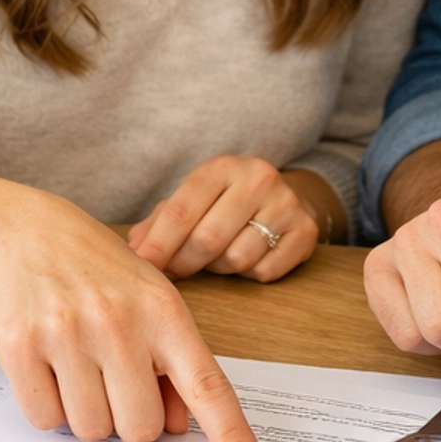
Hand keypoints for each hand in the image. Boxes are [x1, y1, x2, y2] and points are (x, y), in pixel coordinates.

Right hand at [0, 190, 264, 441]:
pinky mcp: (19, 346)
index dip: (229, 433)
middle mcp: (118, 322)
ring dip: (89, 414)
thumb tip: (179, 428)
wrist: (34, 234)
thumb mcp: (153, 305)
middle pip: (141, 428)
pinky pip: (45, 419)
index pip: (206, 385)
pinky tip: (51, 367)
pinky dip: (50, 407)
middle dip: (131, 417)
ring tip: (82, 368)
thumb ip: (173, 366)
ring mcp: (66, 333)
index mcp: (164, 313)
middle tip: (117, 381)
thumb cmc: (105, 278)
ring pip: (92, 430)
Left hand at [128, 156, 320, 281]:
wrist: (283, 198)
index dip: (159, 243)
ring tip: (220, 256)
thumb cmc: (226, 204)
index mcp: (223, 167)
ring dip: (221, 268)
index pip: (182, 209)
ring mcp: (287, 204)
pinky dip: (250, 274)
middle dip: (185, 263)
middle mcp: (258, 178)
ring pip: (238, 259)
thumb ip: (160, 222)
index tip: (144, 265)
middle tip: (176, 271)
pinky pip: (265, 271)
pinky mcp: (305, 232)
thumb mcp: (193, 201)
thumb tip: (135, 249)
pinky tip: (249, 258)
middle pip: (208, 239)